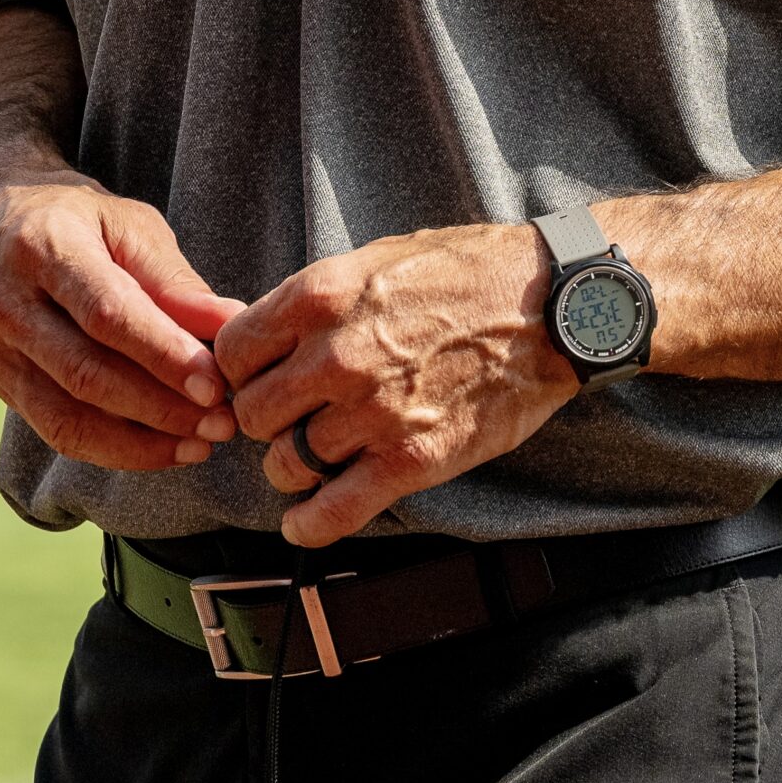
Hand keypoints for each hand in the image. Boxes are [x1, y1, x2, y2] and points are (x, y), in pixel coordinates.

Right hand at [0, 163, 245, 469]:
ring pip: (67, 416)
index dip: (163, 354)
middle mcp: (6, 300)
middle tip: (222, 423)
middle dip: (161, 407)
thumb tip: (230, 323)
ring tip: (200, 445)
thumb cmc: (76, 220)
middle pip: (86, 372)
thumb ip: (173, 279)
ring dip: (141, 442)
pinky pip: (54, 430)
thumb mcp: (126, 225)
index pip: (106, 313)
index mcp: (44, 247)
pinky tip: (159, 449)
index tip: (215, 385)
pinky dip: (111, 449)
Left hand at [216, 223, 576, 547]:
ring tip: (311, 455)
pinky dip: (308, 525)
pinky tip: (303, 520)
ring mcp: (373, 412)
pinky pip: (333, 512)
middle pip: (252, 414)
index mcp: (322, 295)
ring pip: (285, 464)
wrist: (548, 305)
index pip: (232, 351)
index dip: (238, 370)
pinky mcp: (411, 460)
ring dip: (292, 466)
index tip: (256, 377)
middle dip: (265, 418)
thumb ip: (318, 298)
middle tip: (290, 415)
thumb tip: (271, 333)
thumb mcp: (378, 257)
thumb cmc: (467, 270)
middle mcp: (336, 356)